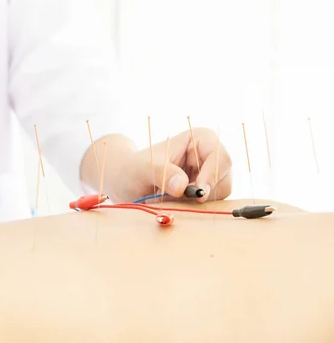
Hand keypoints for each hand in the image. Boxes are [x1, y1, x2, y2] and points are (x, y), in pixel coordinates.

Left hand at [111, 128, 231, 203]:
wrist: (125, 182)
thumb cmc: (133, 169)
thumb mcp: (142, 169)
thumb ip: (161, 173)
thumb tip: (182, 186)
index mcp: (198, 139)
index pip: (220, 156)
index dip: (213, 174)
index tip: (198, 191)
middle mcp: (207, 156)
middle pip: (224, 178)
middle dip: (204, 192)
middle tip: (179, 200)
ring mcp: (207, 175)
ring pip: (219, 194)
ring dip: (197, 203)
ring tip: (170, 199)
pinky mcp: (203, 192)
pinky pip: (210, 205)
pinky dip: (194, 209)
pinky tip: (175, 204)